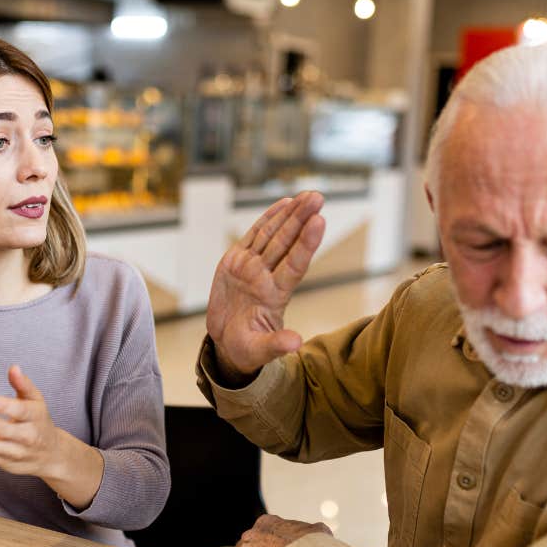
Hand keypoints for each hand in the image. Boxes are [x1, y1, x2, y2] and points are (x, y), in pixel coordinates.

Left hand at [0, 365, 62, 478]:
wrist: (51, 455)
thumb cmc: (39, 421)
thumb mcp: (37, 401)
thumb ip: (23, 385)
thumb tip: (13, 368)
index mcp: (36, 417)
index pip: (20, 411)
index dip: (3, 406)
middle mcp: (27, 437)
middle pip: (1, 431)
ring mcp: (15, 452)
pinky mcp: (3, 463)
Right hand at [206, 191, 324, 380]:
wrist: (227, 343)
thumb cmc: (246, 349)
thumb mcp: (259, 351)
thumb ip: (277, 345)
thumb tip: (297, 343)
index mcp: (275, 296)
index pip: (294, 265)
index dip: (306, 244)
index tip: (319, 222)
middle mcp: (267, 277)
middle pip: (286, 243)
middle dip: (301, 219)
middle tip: (317, 197)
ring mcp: (252, 268)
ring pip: (273, 235)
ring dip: (289, 214)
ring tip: (306, 195)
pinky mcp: (237, 262)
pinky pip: (255, 236)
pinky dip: (268, 219)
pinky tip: (284, 203)